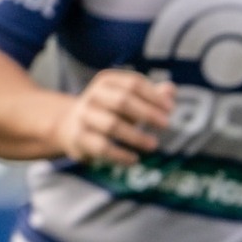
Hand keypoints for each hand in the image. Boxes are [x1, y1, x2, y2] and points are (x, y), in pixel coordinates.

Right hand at [59, 70, 174, 163]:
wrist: (70, 125)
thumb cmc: (110, 110)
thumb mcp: (129, 99)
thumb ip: (151, 94)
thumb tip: (171, 90)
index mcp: (108, 81)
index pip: (133, 83)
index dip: (154, 96)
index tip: (170, 109)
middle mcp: (94, 95)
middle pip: (122, 101)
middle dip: (147, 113)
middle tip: (166, 124)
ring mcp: (84, 116)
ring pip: (112, 125)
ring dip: (136, 136)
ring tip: (153, 145)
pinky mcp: (79, 138)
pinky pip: (102, 147)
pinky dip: (120, 155)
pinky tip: (134, 160)